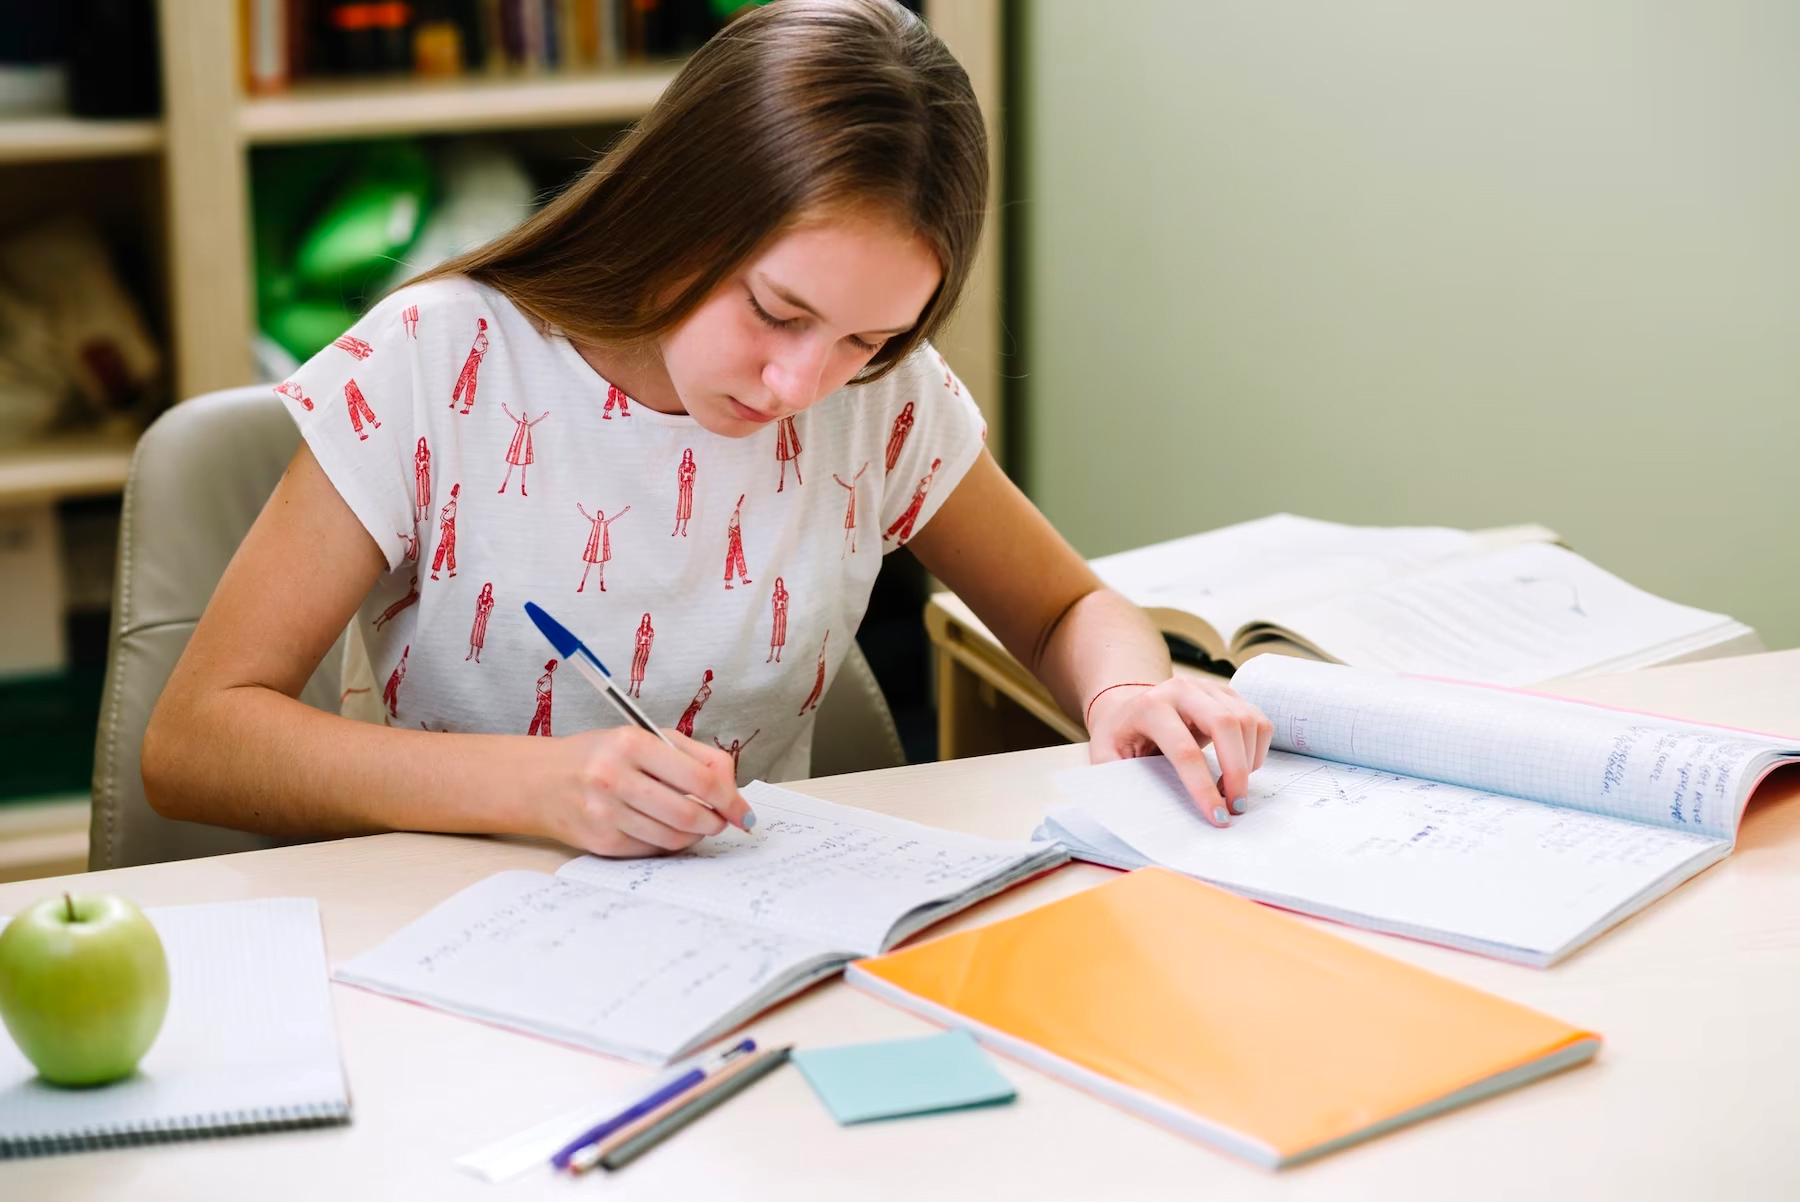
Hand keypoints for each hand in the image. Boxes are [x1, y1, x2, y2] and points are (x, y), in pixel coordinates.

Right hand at [539, 727, 753, 856]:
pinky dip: (667, 843)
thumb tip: (733, 791)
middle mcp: (615, 778)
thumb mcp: (646, 738)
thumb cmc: (602, 756)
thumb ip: (696, 756)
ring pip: (673, 838)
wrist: (542, 781)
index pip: (701, 780)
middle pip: (690, 815)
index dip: (731, 801)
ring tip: (694, 823)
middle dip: (716, 822)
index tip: (743, 812)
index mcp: (632, 744)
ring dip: (694, 835)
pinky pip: (651, 849)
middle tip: (721, 821)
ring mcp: (605, 813)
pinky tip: (664, 829)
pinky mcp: (600, 841)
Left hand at [1084, 676, 1272, 827]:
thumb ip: (1116, 777)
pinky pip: (1258, 721)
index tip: (1217, 816)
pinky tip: (1241, 767)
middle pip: (1225, 724)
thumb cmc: (1121, 736)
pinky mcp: (1228, 694)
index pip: (1184, 749)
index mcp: (1150, 707)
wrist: (1129, 706)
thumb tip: (1141, 808)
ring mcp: (1208, 688)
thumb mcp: (1104, 755)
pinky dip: (1257, 750)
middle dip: (1237, 771)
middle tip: (1237, 806)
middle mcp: (1182, 690)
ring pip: (1247, 721)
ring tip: (1232, 788)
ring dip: (1249, 763)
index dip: (1203, 786)